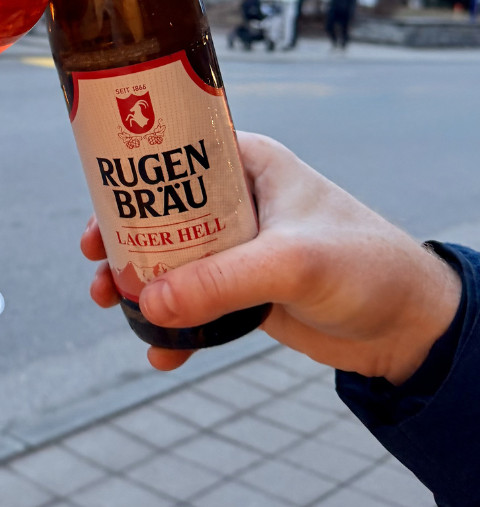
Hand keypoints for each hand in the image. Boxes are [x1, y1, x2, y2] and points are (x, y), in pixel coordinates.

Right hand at [82, 131, 461, 382]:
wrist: (411, 326)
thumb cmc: (368, 266)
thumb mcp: (291, 263)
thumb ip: (221, 281)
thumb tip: (150, 302)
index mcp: (249, 164)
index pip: (175, 155)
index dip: (131, 177)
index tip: (98, 205)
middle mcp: (237, 200)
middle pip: (160, 211)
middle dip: (122, 238)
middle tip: (95, 261)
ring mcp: (238, 248)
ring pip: (169, 259)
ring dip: (138, 283)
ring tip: (110, 303)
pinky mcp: (244, 291)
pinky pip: (193, 304)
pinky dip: (172, 325)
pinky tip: (159, 351)